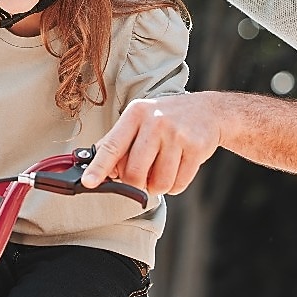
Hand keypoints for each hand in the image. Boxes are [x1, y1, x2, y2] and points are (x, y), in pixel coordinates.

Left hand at [81, 92, 222, 195]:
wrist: (208, 110)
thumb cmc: (166, 119)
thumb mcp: (140, 119)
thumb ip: (117, 143)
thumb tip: (95, 168)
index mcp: (136, 113)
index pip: (112, 145)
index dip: (99, 167)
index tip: (88, 182)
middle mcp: (155, 121)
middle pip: (134, 173)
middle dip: (135, 184)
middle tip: (142, 177)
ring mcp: (177, 134)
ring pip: (158, 183)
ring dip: (158, 186)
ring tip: (163, 169)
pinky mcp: (196, 148)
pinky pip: (178, 184)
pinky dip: (175, 185)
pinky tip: (178, 167)